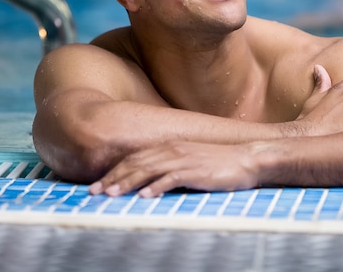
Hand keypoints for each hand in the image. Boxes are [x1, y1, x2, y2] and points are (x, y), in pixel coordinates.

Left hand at [88, 141, 258, 197]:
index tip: (98, 185)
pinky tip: (144, 196)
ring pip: (148, 170)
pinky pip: (171, 178)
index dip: (114, 171)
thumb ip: (170, 165)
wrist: (247, 158)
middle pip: (135, 163)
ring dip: (127, 183)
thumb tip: (149, 180)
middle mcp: (172, 150)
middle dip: (112, 178)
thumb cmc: (219, 163)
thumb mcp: (190, 160)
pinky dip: (156, 187)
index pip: (134, 158)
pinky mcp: (196, 170)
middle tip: (94, 193)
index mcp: (169, 146)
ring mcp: (183, 159)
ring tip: (111, 195)